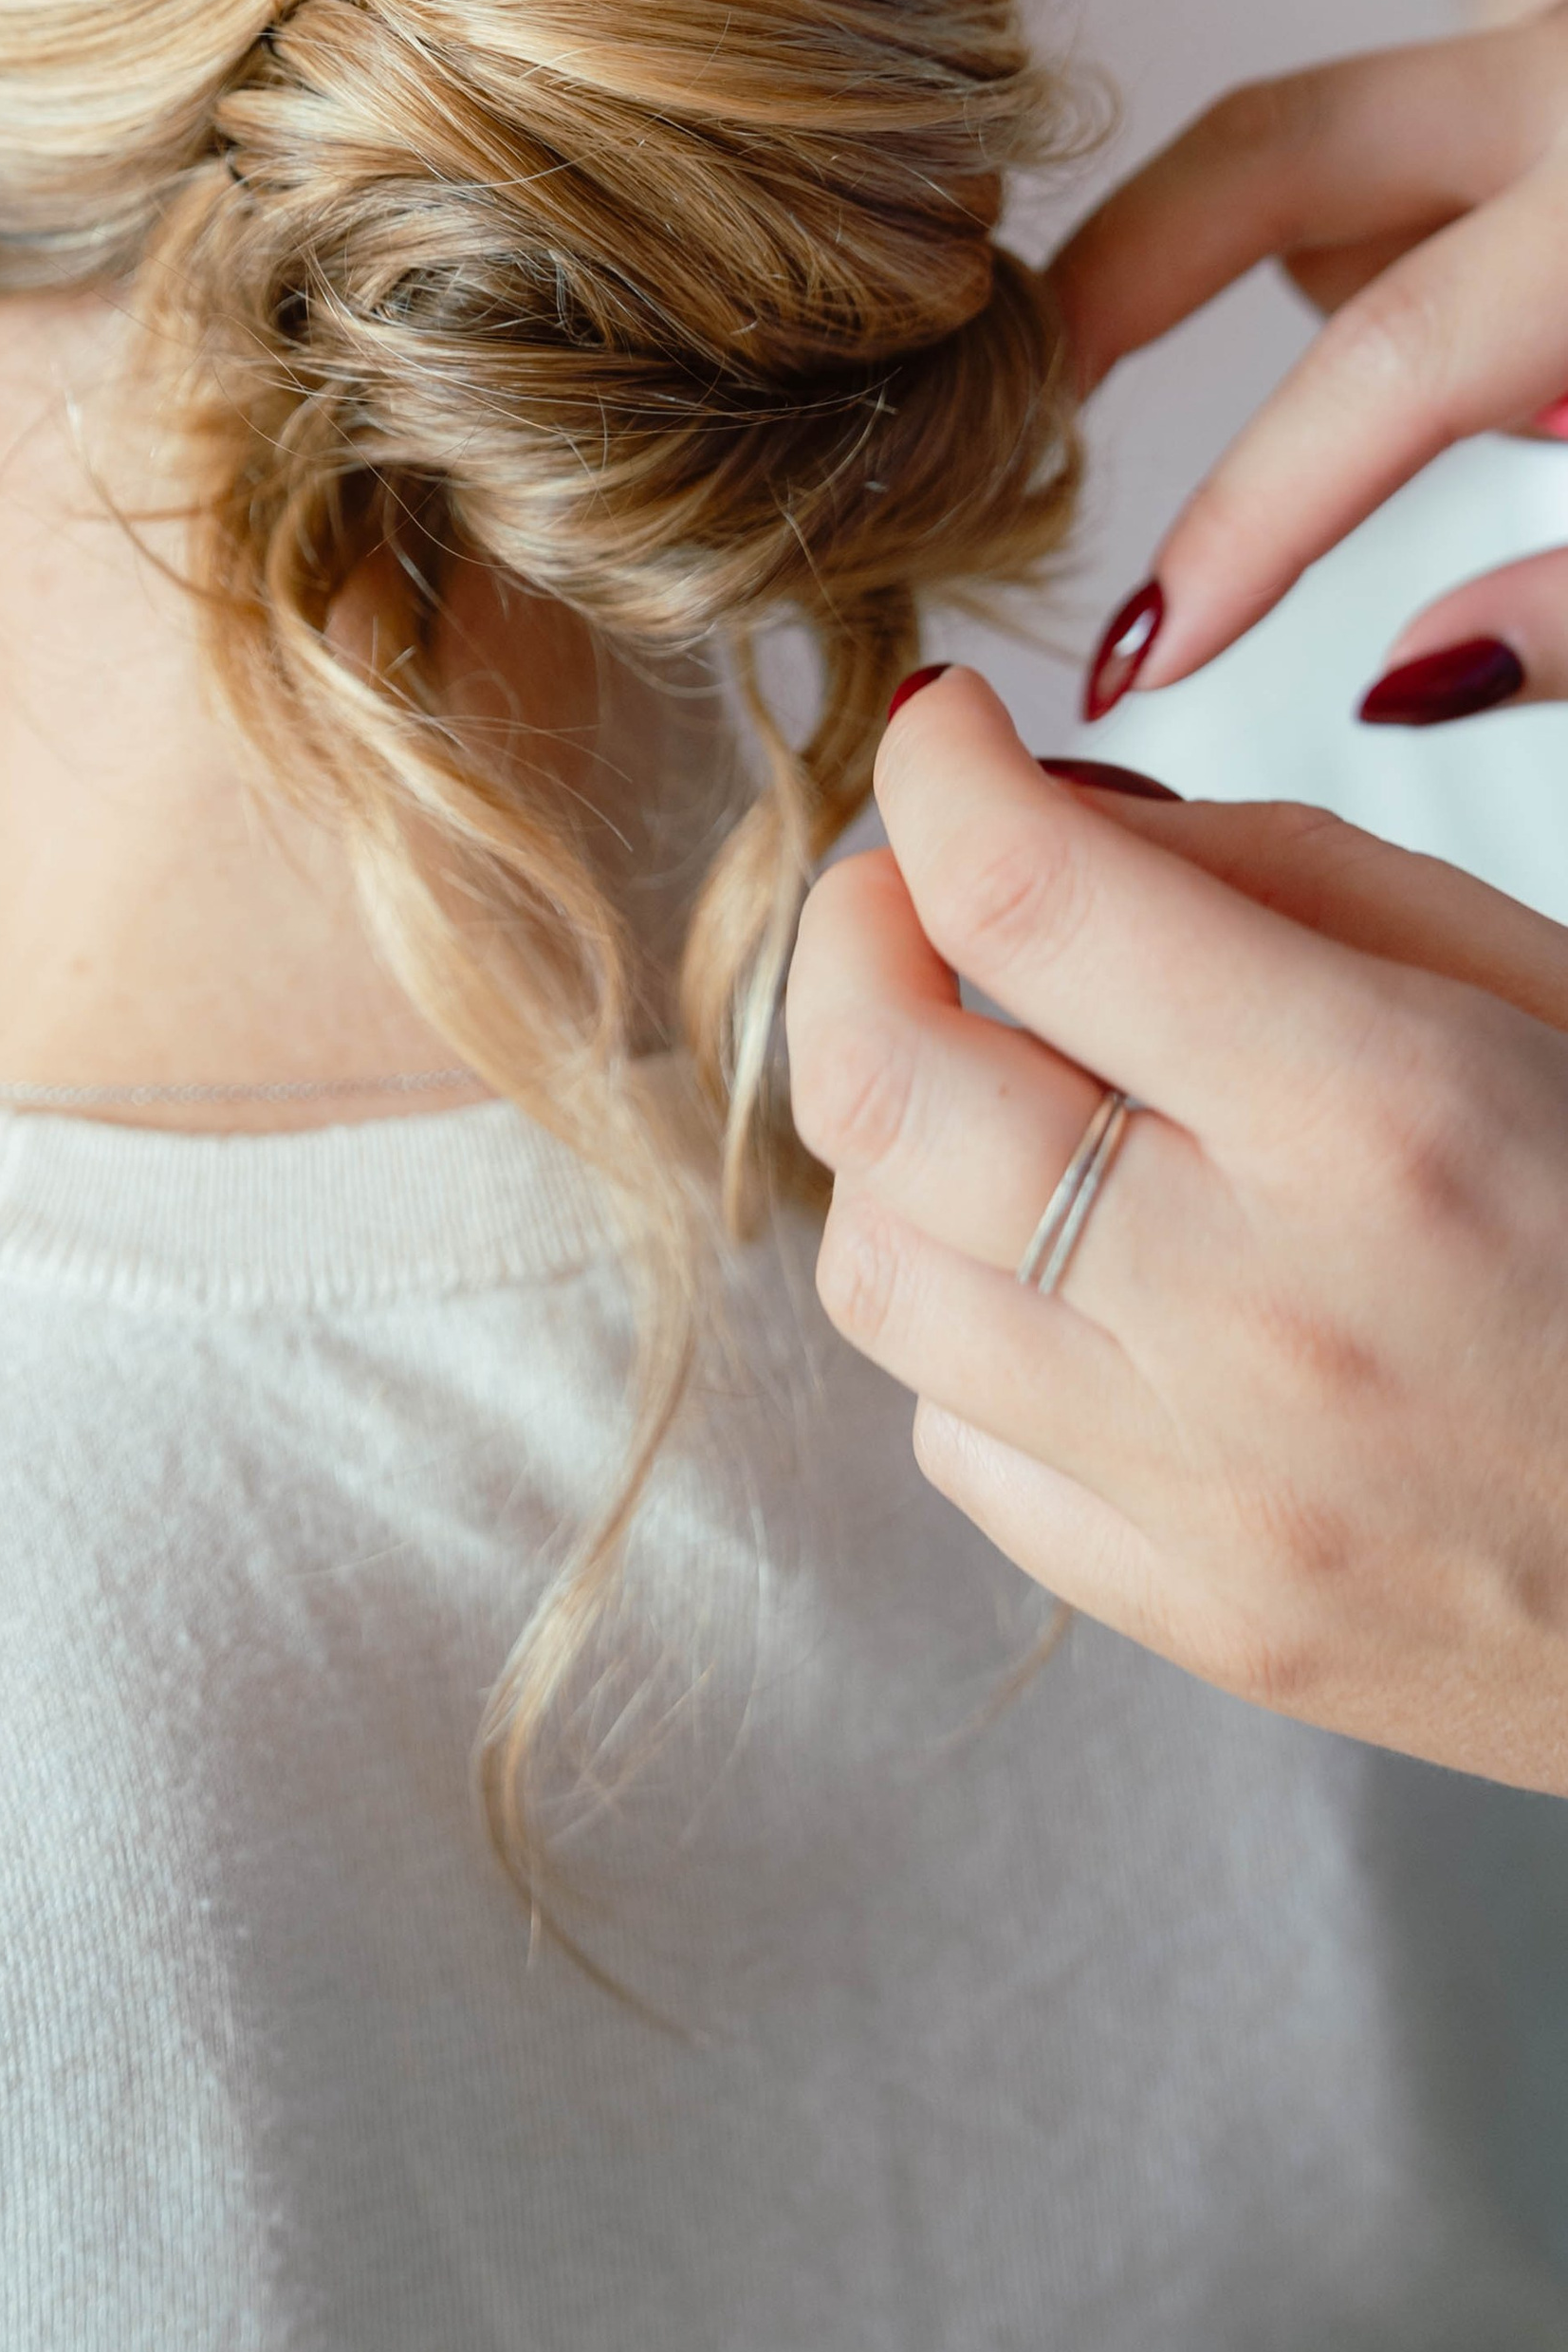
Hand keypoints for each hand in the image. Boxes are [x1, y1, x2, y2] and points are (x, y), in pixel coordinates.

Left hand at [785, 668, 1567, 1789]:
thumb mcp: (1528, 978)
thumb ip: (1270, 872)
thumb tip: (1036, 803)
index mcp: (1379, 1117)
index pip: (1023, 895)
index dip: (935, 774)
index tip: (943, 739)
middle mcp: (1258, 1312)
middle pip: (876, 1085)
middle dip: (850, 941)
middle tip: (904, 893)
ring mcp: (1210, 1491)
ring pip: (871, 1267)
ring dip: (892, 1139)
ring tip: (990, 1087)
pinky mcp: (1192, 1612)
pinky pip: (951, 1438)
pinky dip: (972, 1325)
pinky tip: (1070, 1272)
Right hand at [1051, 5, 1567, 711]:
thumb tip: (1399, 685)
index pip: (1385, 369)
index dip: (1244, 523)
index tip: (1140, 654)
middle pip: (1264, 149)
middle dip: (1115, 280)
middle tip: (1011, 406)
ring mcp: (1560, 51)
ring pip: (1353, 169)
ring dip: (1328, 289)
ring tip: (1425, 436)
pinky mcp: (1556, 67)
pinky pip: (1429, 165)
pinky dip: (1418, 266)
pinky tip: (1518, 366)